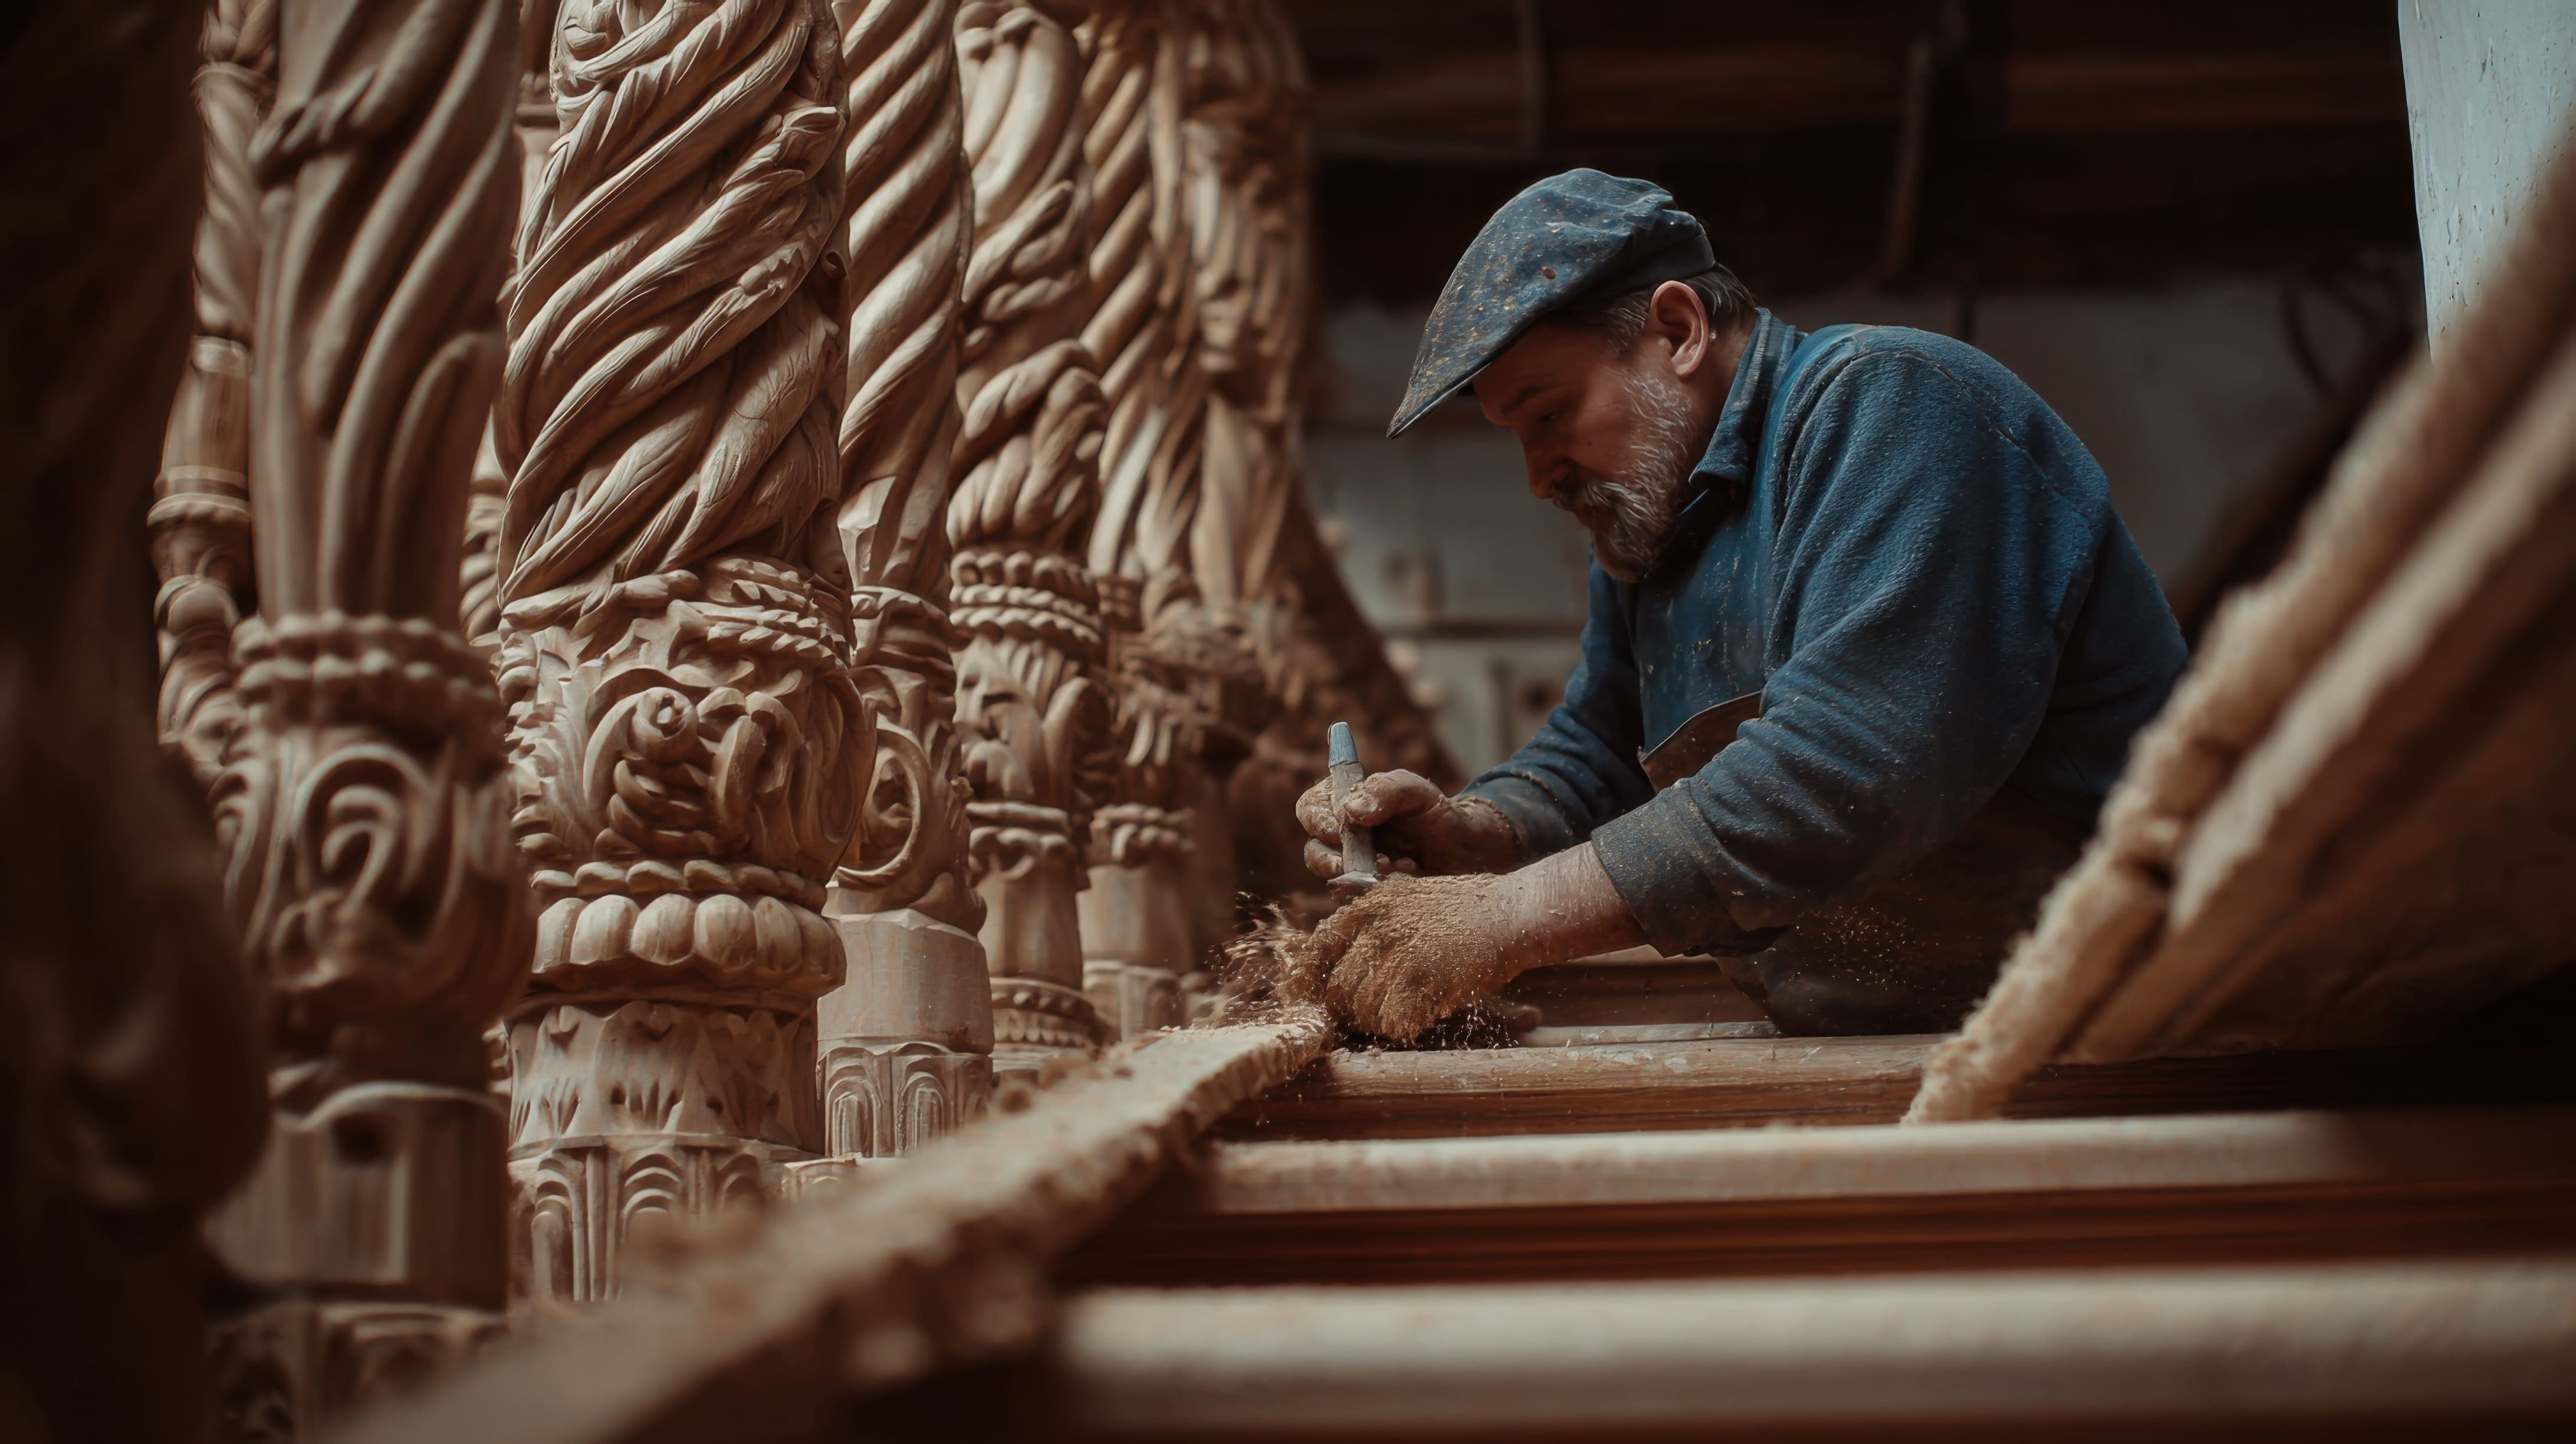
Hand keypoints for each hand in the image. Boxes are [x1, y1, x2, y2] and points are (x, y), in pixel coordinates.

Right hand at [1296, 769, 1516, 882]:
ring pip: (1335, 881)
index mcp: (1346, 805)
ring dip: (1361, 876)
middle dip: (1333, 859)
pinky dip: (1378, 893)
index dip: (1316, 818)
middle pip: (1314, 850)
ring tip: (1396, 867)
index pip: (1311, 808)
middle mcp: (1344, 839)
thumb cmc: (1439, 815)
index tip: (1337, 826)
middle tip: (1364, 860)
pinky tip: (1407, 880)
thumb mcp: (1417, 791)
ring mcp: (1355, 871)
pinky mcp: (1369, 896)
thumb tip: (1350, 810)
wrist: (1467, 852)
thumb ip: (1385, 789)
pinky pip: (1358, 902)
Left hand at [1308, 844, 1645, 1041]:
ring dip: (1382, 1021)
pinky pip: (1394, 1024)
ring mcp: (1396, 954)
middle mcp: (1374, 929)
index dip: (1305, 981)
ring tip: (1409, 1009)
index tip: (1301, 1001)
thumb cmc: (1466, 911)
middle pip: (1337, 991)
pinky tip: (1425, 1013)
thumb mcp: (1407, 898)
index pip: (1316, 949)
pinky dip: (1407, 1027)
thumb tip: (1341, 966)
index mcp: (1366, 907)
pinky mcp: (1419, 980)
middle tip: (1378, 1013)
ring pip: (1364, 1012)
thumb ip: (1372, 925)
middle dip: (1352, 1010)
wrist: (1510, 912)